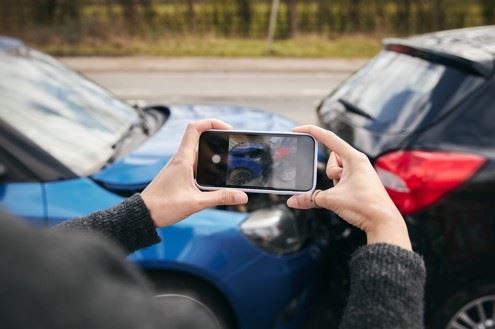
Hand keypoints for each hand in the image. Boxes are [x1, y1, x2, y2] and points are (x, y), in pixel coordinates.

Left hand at [140, 119, 247, 227]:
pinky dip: (207, 167)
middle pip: (200, 139)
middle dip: (218, 140)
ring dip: (213, 155)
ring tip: (228, 164)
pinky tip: (215, 179)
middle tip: (233, 147)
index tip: (227, 129)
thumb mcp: (196, 203)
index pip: (195, 128)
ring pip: (199, 154)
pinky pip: (195, 165)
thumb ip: (220, 198)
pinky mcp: (178, 175)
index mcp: (183, 159)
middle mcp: (180, 159)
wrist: (142, 215)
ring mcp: (179, 167)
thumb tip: (242, 196)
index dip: (212, 122)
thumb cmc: (163, 207)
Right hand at [286, 125, 410, 250]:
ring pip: (336, 170)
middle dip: (329, 172)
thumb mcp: (332, 200)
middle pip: (331, 158)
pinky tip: (346, 197)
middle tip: (338, 185)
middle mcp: (358, 162)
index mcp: (354, 158)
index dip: (311, 132)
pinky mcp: (359, 181)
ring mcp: (359, 171)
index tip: (298, 130)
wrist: (384, 222)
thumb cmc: (366, 206)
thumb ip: (310, 198)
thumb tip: (293, 201)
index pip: (328, 138)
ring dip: (335, 181)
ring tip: (346, 193)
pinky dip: (338, 186)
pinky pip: (341, 179)